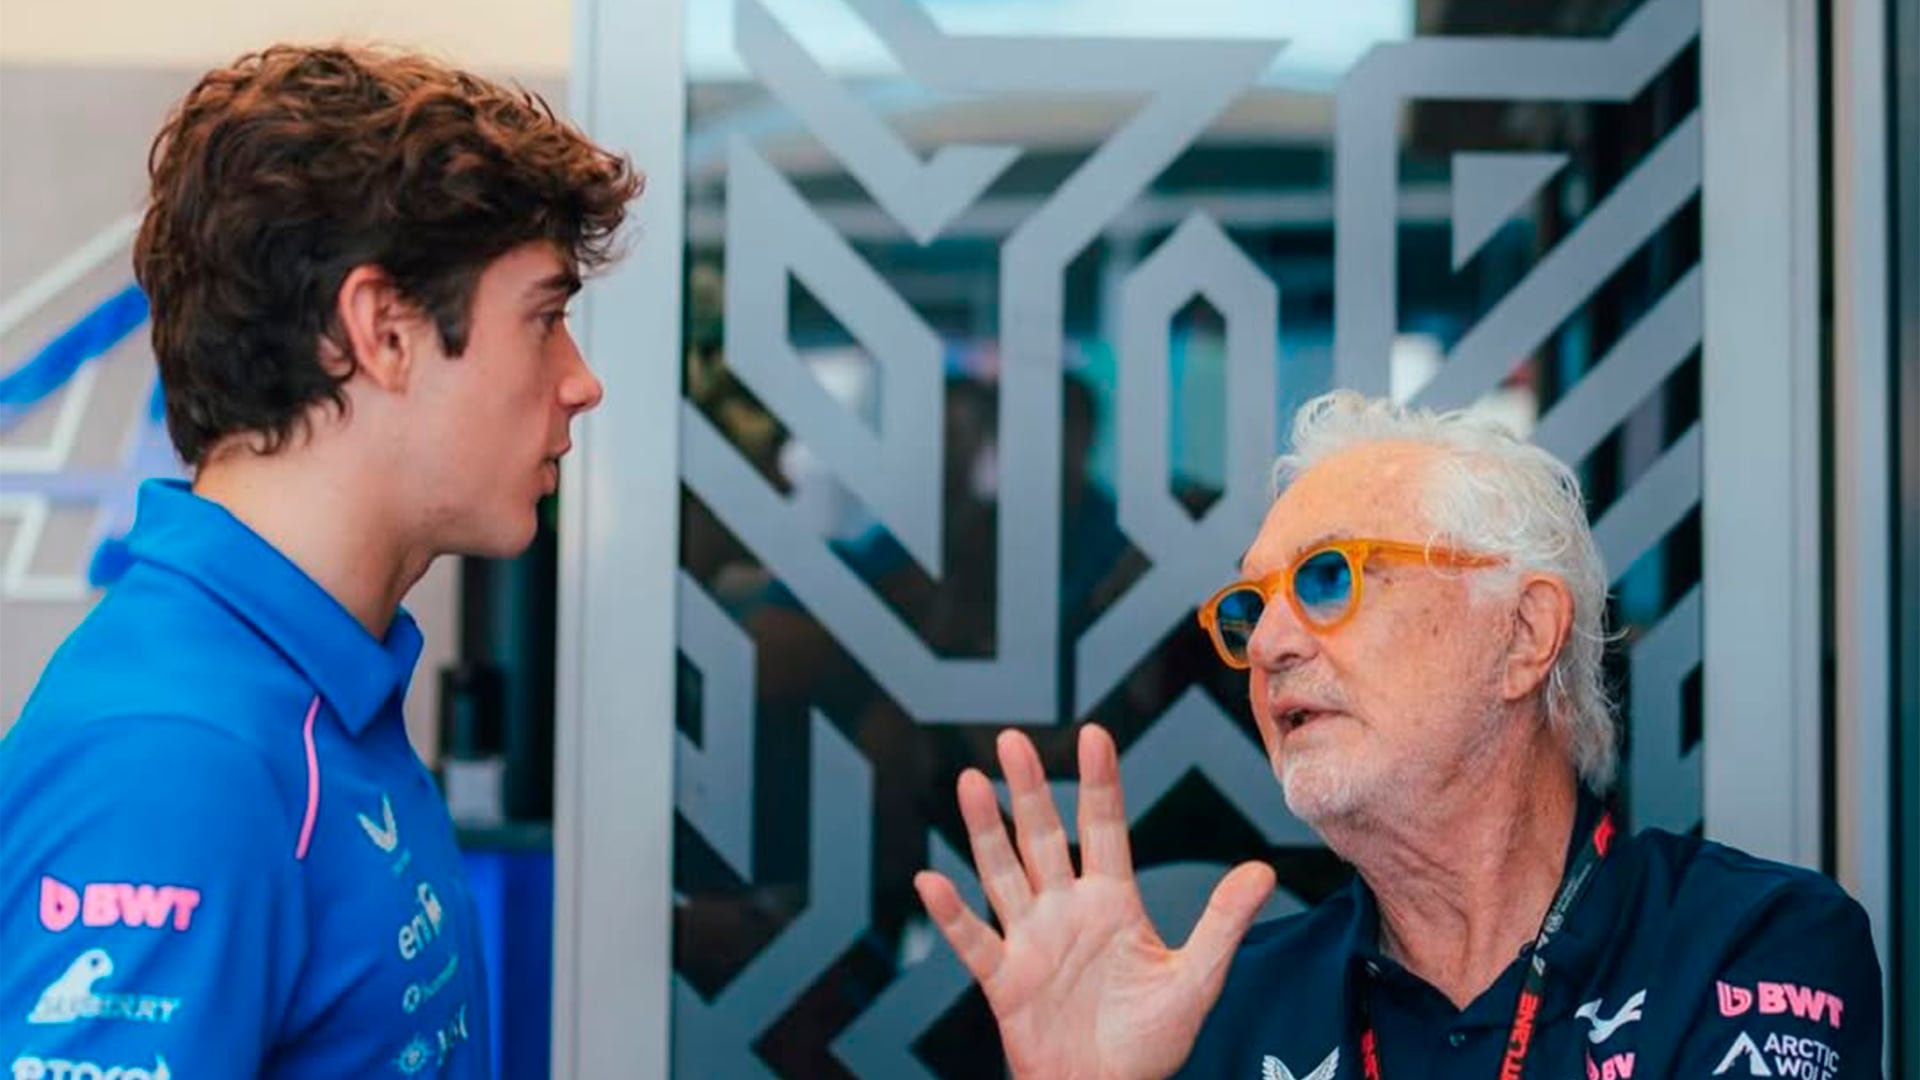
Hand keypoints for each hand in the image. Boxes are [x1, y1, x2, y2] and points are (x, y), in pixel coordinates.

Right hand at [913, 725, 1275, 1079]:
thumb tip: (1263, 870)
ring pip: (1003, 873)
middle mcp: (1066, 910)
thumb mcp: (1196, 979)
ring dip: (985, 830)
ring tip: (969, 782)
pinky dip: (952, 914)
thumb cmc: (1150, 1041)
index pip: (1103, 827)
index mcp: (1112, 902)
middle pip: (1043, 836)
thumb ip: (1222, 922)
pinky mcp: (1005, 979)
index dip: (1099, 782)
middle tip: (1014, 738)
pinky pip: (974, 942)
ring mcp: (1031, 940)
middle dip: (1028, 788)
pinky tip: (932, 881)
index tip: (1095, 734)